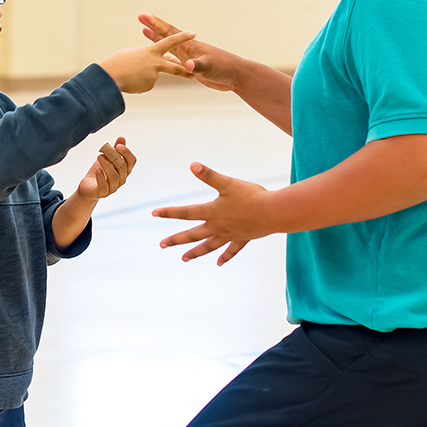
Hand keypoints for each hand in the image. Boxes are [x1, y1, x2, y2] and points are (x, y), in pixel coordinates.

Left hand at [73, 138, 136, 202]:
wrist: (87, 187)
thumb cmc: (99, 172)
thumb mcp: (106, 159)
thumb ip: (114, 150)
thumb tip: (121, 138)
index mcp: (124, 170)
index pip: (132, 161)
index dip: (127, 153)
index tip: (118, 145)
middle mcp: (121, 179)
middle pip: (123, 168)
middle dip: (115, 157)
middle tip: (105, 150)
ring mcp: (113, 187)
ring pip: (114, 177)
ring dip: (107, 165)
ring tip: (99, 156)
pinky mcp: (102, 192)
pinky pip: (104, 185)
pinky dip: (101, 177)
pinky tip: (97, 169)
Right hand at [98, 31, 195, 92]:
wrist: (110, 77)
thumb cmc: (117, 62)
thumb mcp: (132, 53)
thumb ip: (144, 56)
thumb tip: (147, 62)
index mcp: (152, 51)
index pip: (170, 41)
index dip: (182, 37)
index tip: (192, 33)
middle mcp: (156, 63)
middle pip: (175, 68)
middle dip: (184, 73)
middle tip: (192, 76)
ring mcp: (154, 76)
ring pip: (152, 76)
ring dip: (142, 76)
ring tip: (129, 75)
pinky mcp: (149, 86)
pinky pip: (145, 84)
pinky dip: (138, 84)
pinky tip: (130, 81)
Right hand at [139, 13, 240, 92]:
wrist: (236, 76)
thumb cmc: (225, 68)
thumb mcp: (209, 67)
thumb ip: (197, 66)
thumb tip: (186, 65)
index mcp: (189, 46)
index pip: (169, 32)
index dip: (156, 25)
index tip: (143, 16)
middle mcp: (187, 49)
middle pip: (165, 36)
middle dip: (153, 27)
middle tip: (140, 18)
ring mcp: (188, 57)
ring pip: (167, 46)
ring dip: (156, 39)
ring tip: (145, 31)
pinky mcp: (189, 67)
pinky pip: (171, 59)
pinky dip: (163, 55)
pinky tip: (158, 56)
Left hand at [153, 162, 270, 264]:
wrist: (273, 213)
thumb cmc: (251, 196)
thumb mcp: (227, 183)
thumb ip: (209, 175)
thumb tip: (192, 164)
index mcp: (211, 212)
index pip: (185, 212)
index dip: (168, 212)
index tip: (153, 213)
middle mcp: (217, 226)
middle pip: (192, 235)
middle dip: (176, 239)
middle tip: (161, 245)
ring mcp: (229, 234)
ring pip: (208, 246)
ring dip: (195, 252)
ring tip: (184, 259)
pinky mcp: (243, 238)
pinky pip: (231, 250)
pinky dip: (225, 256)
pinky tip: (219, 263)